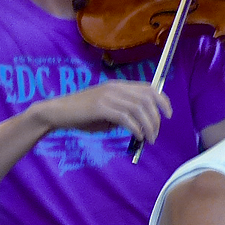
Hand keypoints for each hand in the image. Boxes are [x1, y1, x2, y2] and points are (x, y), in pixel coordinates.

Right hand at [34, 79, 170, 143]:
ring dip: (148, 126)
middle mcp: (115, 88)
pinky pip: (126, 118)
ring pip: (138, 109)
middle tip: (155, 134)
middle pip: (147, 100)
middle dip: (156, 119)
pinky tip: (136, 136)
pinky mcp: (100, 107)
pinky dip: (135, 128)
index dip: (163, 101)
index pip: (148, 88)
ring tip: (148, 139)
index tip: (169, 115)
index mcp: (118, 86)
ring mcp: (107, 97)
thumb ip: (122, 113)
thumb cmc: (79, 114)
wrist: (55, 113)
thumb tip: (139, 124)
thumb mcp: (105, 111)